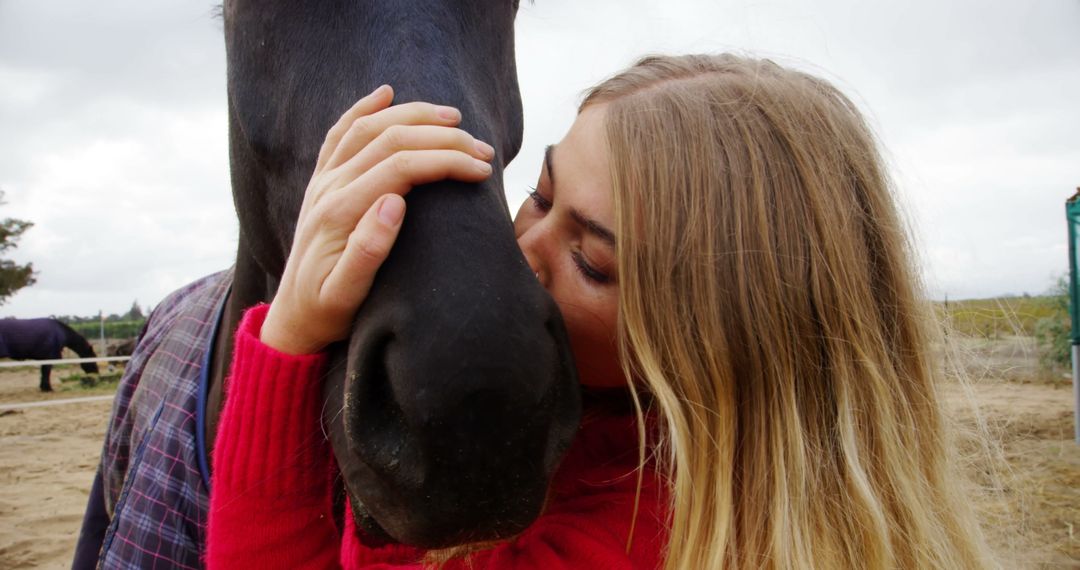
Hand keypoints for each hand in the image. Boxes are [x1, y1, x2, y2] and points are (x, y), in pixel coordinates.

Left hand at [261, 85, 494, 353]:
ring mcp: (323, 180)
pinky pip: (341, 133)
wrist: (293, 317)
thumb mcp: (347, 294)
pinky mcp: (321, 181)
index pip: (401, 167)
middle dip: (442, 138)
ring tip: (454, 118)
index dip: (446, 161)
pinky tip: (386, 93)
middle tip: (483, 149)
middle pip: (390, 140)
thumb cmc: (327, 311)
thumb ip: (368, 250)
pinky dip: (364, 108)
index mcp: (341, 212)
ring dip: (413, 116)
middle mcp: (329, 187)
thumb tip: (395, 203)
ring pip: (369, 127)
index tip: (482, 169)